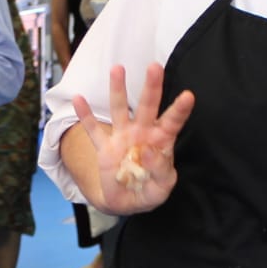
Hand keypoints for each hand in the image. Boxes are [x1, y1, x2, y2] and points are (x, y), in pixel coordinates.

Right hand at [70, 63, 194, 213]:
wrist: (126, 200)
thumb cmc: (149, 190)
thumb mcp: (161, 188)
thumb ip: (161, 171)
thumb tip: (150, 152)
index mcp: (161, 141)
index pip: (172, 122)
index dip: (180, 110)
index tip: (188, 96)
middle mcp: (142, 133)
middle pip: (147, 106)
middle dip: (151, 87)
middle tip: (155, 66)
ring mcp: (122, 137)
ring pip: (119, 110)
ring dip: (118, 89)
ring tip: (117, 69)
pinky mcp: (104, 147)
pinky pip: (93, 130)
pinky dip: (85, 115)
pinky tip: (78, 99)